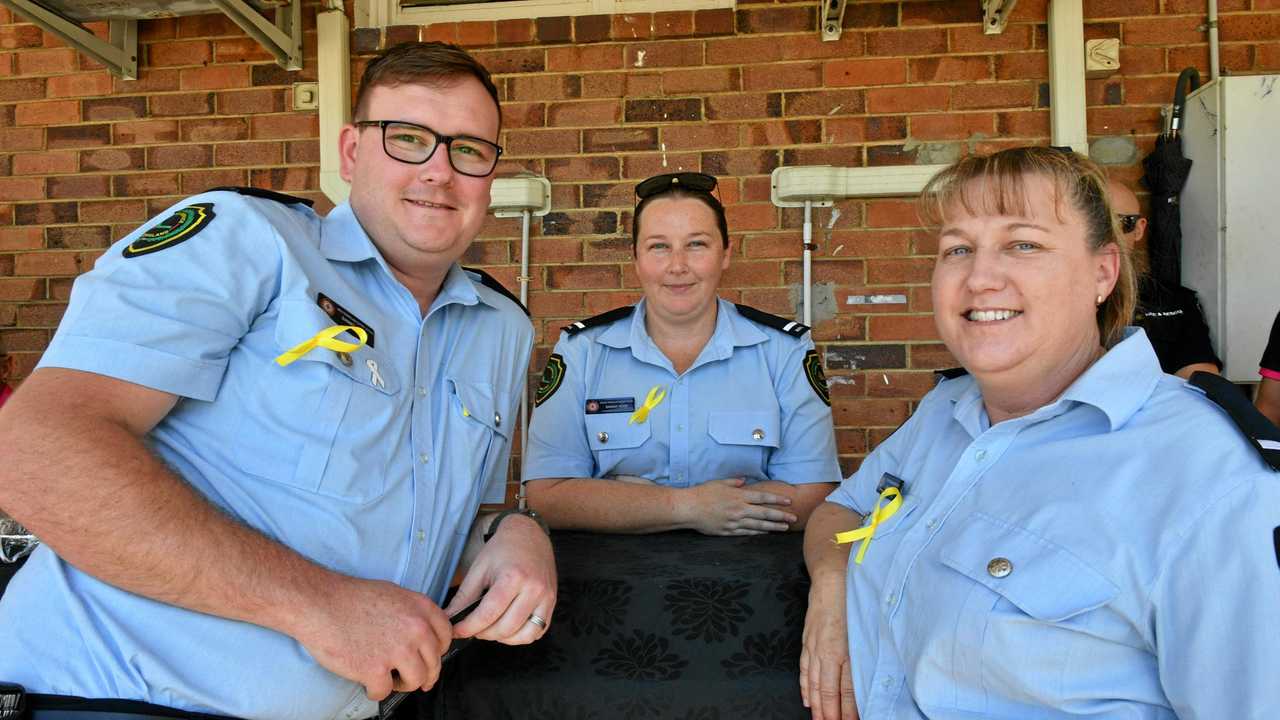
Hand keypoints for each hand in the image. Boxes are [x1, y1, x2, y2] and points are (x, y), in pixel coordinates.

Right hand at [291, 575, 451, 700]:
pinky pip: (385, 691)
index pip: (446, 635)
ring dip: (403, 684)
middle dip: (424, 673)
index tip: (428, 657)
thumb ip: (413, 613)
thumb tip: (425, 634)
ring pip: (417, 680)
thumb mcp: (393, 594)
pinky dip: (375, 691)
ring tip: (389, 679)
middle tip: (411, 677)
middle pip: (434, 662)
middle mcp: (416, 629)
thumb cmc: (350, 598)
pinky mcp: (376, 670)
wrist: (319, 603)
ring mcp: (398, 650)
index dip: (438, 650)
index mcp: (420, 608)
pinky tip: (367, 683)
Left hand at [445, 514, 555, 644]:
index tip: (456, 631)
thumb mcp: (479, 569)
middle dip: (483, 634)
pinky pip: (537, 631)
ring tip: (490, 628)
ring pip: (523, 635)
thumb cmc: (502, 549)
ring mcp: (546, 597)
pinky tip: (508, 627)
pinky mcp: (552, 603)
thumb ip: (464, 597)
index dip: (469, 627)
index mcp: (513, 577)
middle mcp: (534, 589)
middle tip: (472, 628)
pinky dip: (521, 636)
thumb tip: (449, 619)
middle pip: (506, 628)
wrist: (529, 534)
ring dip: (503, 638)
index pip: (488, 614)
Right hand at [683, 478, 797, 535]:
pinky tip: (766, 532)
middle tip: (794, 519)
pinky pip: (747, 532)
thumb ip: (733, 482)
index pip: (762, 498)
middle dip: (781, 516)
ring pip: (758, 525)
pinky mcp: (728, 531)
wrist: (689, 508)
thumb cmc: (702, 493)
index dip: (777, 500)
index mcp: (738, 496)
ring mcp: (734, 521)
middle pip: (765, 513)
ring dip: (773, 527)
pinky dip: (758, 532)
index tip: (789, 502)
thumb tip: (744, 481)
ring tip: (784, 529)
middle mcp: (739, 509)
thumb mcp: (719, 483)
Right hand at [800, 575, 856, 719]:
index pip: (847, 689)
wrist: (830, 575)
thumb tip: (872, 676)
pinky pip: (805, 668)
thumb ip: (867, 652)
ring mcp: (814, 646)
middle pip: (828, 690)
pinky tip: (806, 698)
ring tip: (820, 719)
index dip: (849, 710)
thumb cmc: (852, 597)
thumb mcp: (866, 625)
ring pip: (815, 682)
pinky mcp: (807, 640)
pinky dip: (805, 685)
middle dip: (830, 712)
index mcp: (844, 649)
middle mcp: (827, 651)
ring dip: (817, 704)